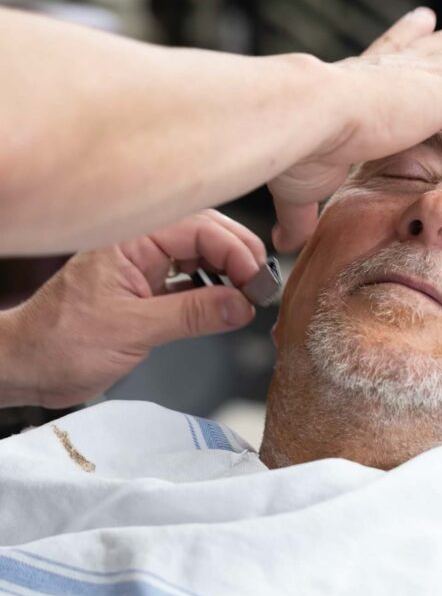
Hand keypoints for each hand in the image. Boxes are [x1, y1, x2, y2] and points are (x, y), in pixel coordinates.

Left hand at [0, 210, 265, 407]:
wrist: (27, 367)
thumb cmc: (59, 344)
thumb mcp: (133, 330)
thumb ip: (192, 314)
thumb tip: (240, 304)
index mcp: (131, 238)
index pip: (200, 228)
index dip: (236, 252)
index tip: (258, 282)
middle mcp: (139, 243)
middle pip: (206, 233)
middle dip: (239, 256)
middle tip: (261, 287)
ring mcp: (142, 263)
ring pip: (201, 253)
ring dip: (229, 271)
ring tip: (247, 296)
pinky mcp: (145, 286)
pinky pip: (189, 276)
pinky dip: (212, 288)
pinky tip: (225, 304)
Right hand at [269, 11, 441, 251]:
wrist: (312, 120)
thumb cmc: (299, 149)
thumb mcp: (304, 188)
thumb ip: (301, 215)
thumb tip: (287, 244)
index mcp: (360, 86)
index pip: (389, 59)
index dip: (404, 41)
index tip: (419, 23)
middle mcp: (395, 71)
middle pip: (437, 48)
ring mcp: (425, 74)